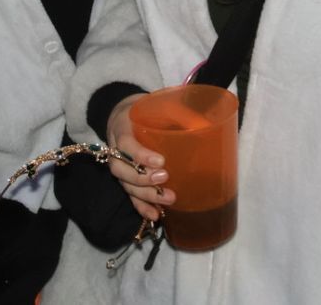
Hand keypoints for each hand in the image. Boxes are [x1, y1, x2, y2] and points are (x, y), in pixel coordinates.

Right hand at [105, 94, 170, 222]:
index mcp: (122, 129)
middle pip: (123, 171)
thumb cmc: (146, 110)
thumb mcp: (156, 104)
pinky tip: (155, 215)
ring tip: (167, 199)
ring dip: (146, 196)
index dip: (140, 155)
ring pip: (127, 186)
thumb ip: (176, 110)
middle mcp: (116, 152)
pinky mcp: (126, 180)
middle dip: (144, 178)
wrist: (124, 115)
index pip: (125, 144)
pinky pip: (131, 197)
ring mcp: (120, 168)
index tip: (161, 161)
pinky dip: (142, 208)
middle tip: (165, 178)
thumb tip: (204, 119)